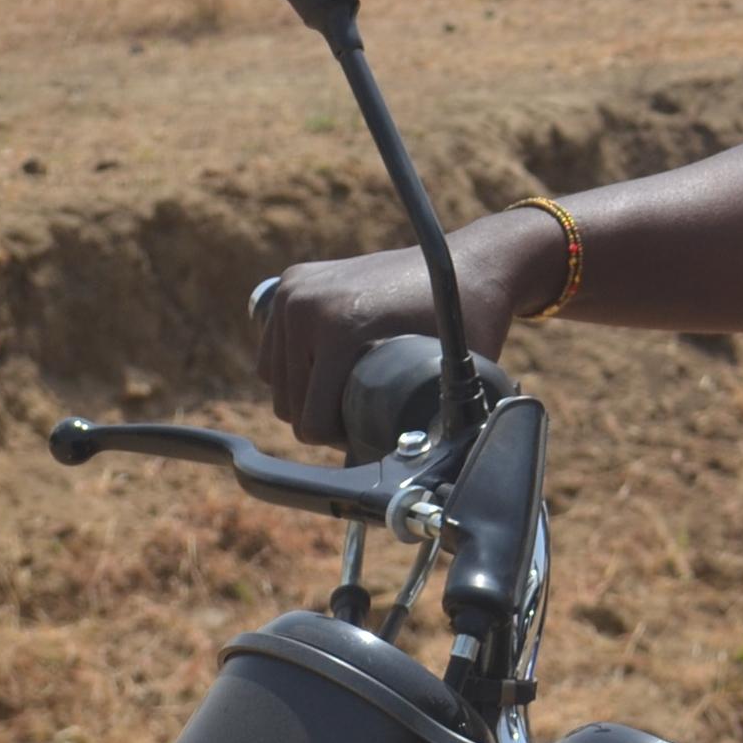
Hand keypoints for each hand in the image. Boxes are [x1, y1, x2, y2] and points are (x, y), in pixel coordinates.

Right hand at [258, 210, 557, 445]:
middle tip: (360, 418)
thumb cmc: (470, 318)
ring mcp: (295, 288)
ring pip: (273, 377)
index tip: (367, 437)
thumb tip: (440, 480)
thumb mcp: (459, 372)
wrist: (470, 262)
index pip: (310, 419)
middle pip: (289, 401)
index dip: (338, 442)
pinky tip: (320, 375)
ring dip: (302, 395)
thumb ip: (451, 424)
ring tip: (342, 398)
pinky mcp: (292, 281)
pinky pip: (271, 347)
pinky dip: (290, 367)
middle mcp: (306, 304)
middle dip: (320, 420)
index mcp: (337, 328)